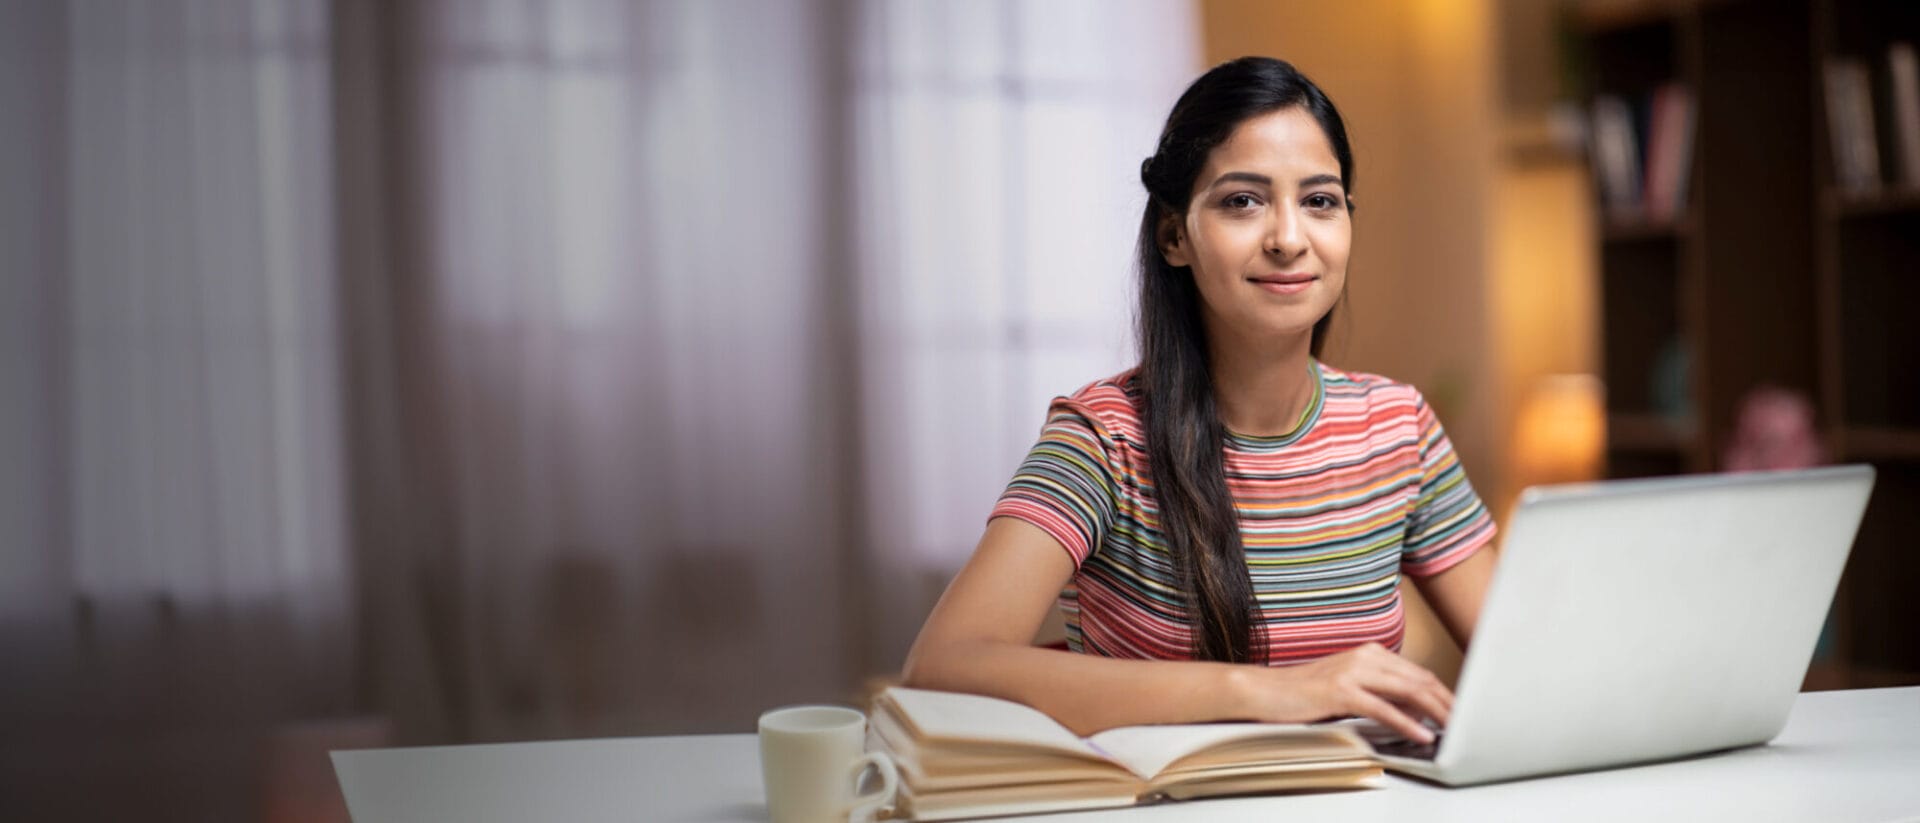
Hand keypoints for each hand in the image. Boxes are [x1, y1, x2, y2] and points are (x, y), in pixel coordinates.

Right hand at [1228, 642, 1451, 742]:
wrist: (1263, 691)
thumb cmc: (1303, 694)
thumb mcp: (1348, 689)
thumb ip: (1379, 693)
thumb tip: (1413, 711)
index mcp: (1369, 653)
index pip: (1418, 673)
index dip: (1444, 693)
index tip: (1461, 712)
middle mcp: (1364, 656)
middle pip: (1420, 680)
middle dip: (1448, 703)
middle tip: (1468, 723)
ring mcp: (1352, 671)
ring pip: (1408, 691)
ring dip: (1436, 712)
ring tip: (1455, 729)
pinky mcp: (1340, 690)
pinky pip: (1383, 708)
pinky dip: (1406, 723)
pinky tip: (1421, 735)